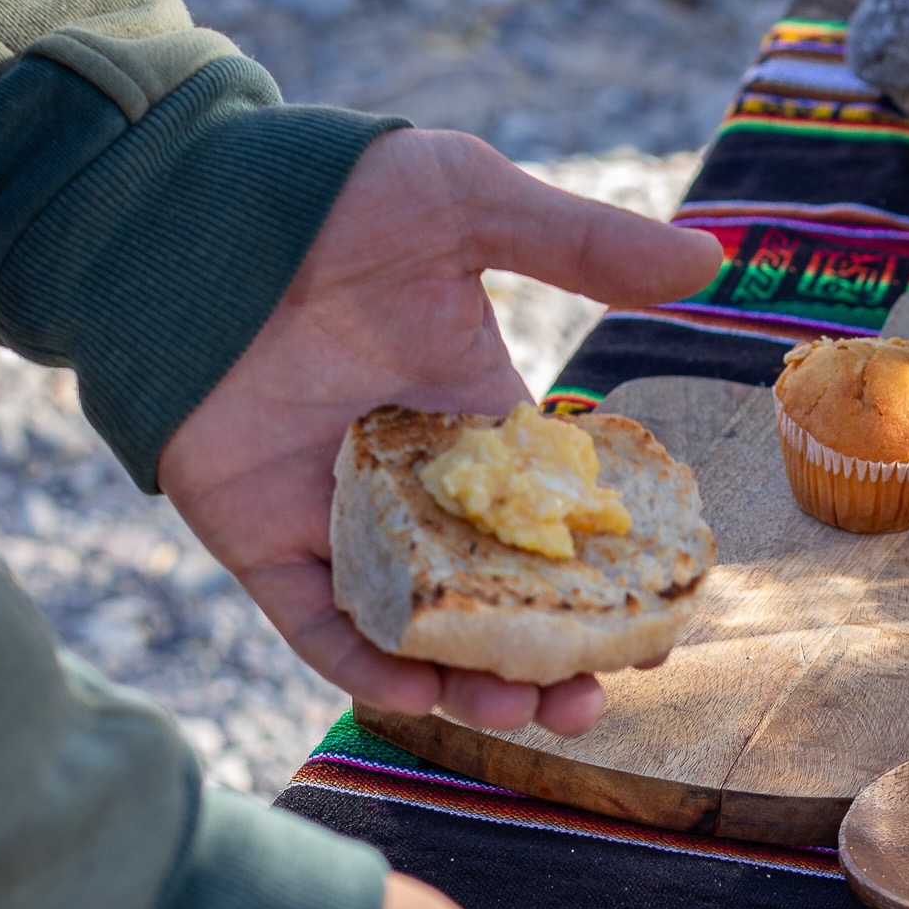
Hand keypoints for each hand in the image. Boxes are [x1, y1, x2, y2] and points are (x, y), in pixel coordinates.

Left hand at [156, 128, 721, 733]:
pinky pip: (319, 625)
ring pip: (416, 629)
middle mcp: (417, 486)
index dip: (605, 588)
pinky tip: (418, 694)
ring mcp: (340, 520)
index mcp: (478, 423)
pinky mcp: (264, 540)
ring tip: (519, 714)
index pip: (557, 527)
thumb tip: (707, 260)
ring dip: (469, 683)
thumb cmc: (339, 194)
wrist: (200, 211)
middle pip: (495, 600)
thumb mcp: (473, 206)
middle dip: (547, 663)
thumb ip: (585, 247)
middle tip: (588, 703)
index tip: (654, 632)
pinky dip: (365, 666)